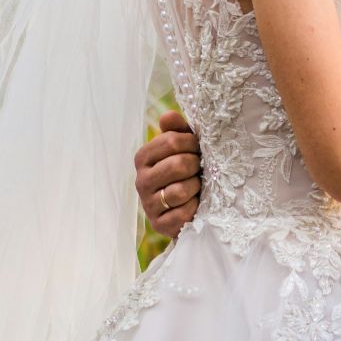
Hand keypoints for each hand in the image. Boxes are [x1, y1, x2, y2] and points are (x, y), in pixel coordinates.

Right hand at [134, 110, 200, 237]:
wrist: (189, 208)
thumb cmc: (187, 171)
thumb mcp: (184, 148)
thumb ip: (177, 130)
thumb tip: (168, 115)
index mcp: (144, 158)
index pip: (171, 141)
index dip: (192, 143)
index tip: (198, 148)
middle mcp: (141, 180)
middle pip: (178, 164)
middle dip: (196, 165)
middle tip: (199, 169)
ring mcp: (148, 204)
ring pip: (180, 191)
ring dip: (196, 187)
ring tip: (197, 186)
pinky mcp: (159, 225)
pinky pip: (183, 213)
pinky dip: (194, 208)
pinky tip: (195, 204)